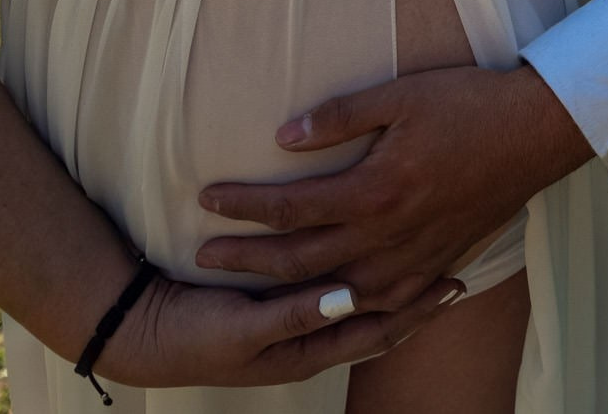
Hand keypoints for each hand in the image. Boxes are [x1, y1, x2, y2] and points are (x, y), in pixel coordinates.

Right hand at [92, 270, 465, 387]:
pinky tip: (377, 257)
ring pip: (362, 305)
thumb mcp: (244, 330)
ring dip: (395, 287)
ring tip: (432, 258)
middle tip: (461, 269)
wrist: (146, 331)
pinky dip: (363, 276)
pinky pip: (336, 291)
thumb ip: (295, 315)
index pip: (380, 331)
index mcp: (310, 350)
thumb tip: (350, 299)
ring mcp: (298, 325)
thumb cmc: (194, 336)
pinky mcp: (281, 304)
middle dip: (419, 299)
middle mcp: (312, 340)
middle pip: (380, 320)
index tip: (455, 283)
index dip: (418, 310)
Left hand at [194, 65, 594, 303]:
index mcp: (374, 191)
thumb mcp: (400, 95)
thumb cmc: (469, 106)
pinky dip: (344, 308)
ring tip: (250, 288)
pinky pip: (380, 303)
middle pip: (300, 260)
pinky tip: (326, 306)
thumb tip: (282, 137)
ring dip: (287, 292)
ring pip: (335, 292)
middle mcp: (388, 236)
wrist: (535, 133)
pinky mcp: (435, 266)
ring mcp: (413, 259)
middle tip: (204, 257)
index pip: (290, 208)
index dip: (243, 206)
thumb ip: (338, 117)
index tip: (207, 198)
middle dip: (246, 260)